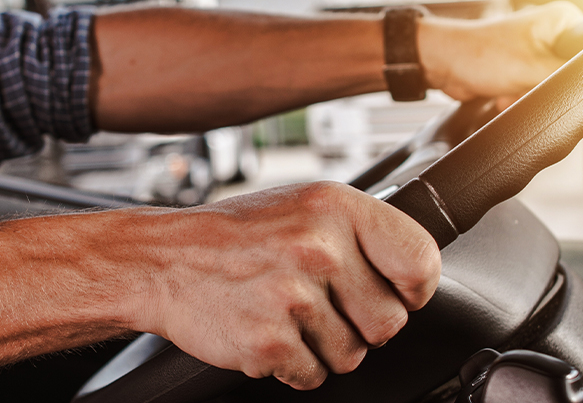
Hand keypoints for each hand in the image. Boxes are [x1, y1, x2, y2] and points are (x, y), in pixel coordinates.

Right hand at [119, 181, 440, 389]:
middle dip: (362, 325)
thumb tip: (416, 273)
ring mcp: (292, 296)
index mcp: (337, 207)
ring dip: (325, 347)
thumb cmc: (241, 235)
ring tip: (290, 315)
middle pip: (389, 322)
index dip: (414, 287)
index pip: (420, 260)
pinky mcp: (268, 340)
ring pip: (352, 355)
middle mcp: (318, 248)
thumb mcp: (307, 207)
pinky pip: (313, 375)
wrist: (162, 259)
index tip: (399, 292)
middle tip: (325, 306)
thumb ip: (362, 234)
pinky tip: (271, 332)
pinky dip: (294, 365)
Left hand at [419, 1, 582, 103]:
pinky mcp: (523, 66)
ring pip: (551, 84)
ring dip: (530, 94)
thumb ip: (567, 78)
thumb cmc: (479, 56)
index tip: (558, 81)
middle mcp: (551, 31)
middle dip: (547, 86)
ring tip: (512, 90)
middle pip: (569, 70)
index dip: (579, 71)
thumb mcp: (532, 70)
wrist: (444, 64)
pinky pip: (534, 89)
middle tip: (529, 87)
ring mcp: (536, 49)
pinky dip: (520, 96)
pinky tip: (504, 95)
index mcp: (561, 19)